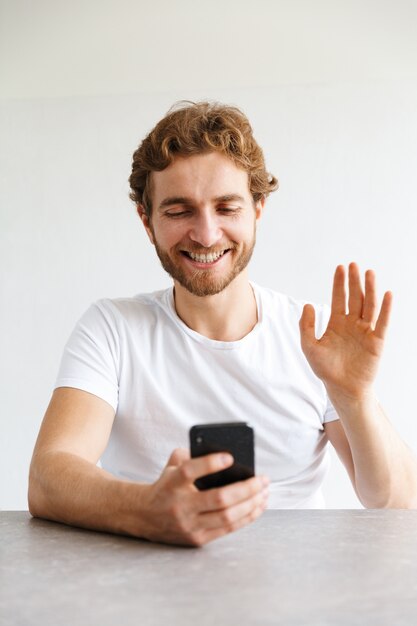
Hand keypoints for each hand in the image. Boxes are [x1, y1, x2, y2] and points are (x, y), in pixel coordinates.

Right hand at [137, 448, 268, 545]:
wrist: (144, 517)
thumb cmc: (166, 486)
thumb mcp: (171, 467)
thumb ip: (190, 455)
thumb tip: (221, 454)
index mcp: (171, 483)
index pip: (190, 471)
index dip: (210, 464)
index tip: (230, 457)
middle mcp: (180, 506)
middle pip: (219, 499)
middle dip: (246, 489)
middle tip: (263, 479)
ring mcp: (189, 525)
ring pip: (228, 517)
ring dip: (252, 504)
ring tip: (265, 492)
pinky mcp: (197, 539)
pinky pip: (228, 529)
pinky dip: (247, 517)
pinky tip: (258, 506)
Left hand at [299, 263, 391, 400]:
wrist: (342, 388)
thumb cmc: (326, 369)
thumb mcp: (309, 346)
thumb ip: (306, 326)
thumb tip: (308, 305)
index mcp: (337, 323)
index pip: (339, 298)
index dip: (339, 284)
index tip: (340, 268)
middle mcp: (352, 324)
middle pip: (355, 298)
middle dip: (354, 281)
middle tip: (353, 265)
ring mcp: (365, 331)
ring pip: (369, 306)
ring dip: (370, 289)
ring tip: (369, 273)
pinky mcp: (377, 341)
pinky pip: (382, 322)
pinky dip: (386, 309)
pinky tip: (387, 294)